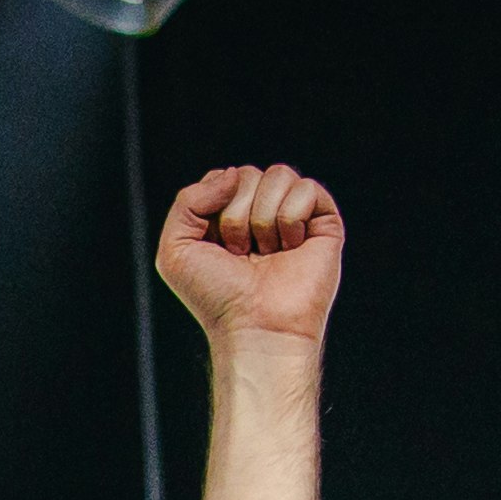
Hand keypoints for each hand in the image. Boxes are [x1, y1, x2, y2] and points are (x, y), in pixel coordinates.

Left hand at [156, 161, 345, 347]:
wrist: (254, 326)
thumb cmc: (216, 296)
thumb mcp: (176, 249)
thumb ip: (188, 200)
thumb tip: (234, 174)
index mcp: (228, 216)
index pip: (223, 177)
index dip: (214, 206)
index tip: (216, 246)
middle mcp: (261, 213)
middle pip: (247, 173)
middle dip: (236, 215)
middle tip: (241, 253)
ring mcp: (294, 217)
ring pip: (279, 174)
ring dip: (263, 218)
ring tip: (266, 252)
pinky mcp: (324, 223)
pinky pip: (308, 188)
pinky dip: (291, 218)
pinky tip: (291, 247)